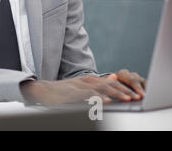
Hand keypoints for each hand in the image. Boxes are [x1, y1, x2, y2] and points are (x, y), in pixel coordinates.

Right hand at [20, 72, 145, 105]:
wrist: (43, 91)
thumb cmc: (62, 92)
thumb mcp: (81, 85)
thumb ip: (97, 82)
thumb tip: (113, 76)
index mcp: (89, 79)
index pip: (110, 81)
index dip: (124, 87)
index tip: (136, 93)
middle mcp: (85, 81)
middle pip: (108, 84)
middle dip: (123, 90)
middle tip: (136, 96)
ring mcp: (79, 87)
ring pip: (100, 89)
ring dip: (115, 94)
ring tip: (126, 99)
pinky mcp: (72, 94)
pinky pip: (87, 96)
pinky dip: (97, 98)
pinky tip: (105, 102)